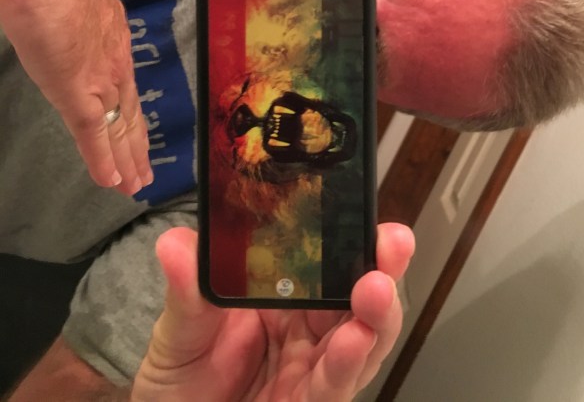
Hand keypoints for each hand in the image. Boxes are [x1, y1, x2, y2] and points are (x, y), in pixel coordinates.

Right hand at [0, 0, 151, 193]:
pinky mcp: (79, 88)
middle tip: (142, 175)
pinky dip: (103, 160)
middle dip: (134, 147)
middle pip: (127, 113)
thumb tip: (52, 25)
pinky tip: (111, 182)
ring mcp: (99, 76)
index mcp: (109, 40)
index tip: (137, 138)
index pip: (124, 89)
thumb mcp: (60, 2)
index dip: (129, 117)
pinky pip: (92, 133)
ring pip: (117, 129)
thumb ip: (63, 22)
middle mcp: (113, 61)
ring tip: (132, 185)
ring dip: (125, 160)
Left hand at [132, 224, 414, 401]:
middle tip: (392, 243)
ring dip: (375, 316)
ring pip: (361, 341)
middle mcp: (307, 330)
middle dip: (380, 268)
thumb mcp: (180, 327)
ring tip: (375, 290)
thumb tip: (177, 244)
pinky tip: (355, 340)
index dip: (353, 238)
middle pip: (357, 296)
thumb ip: (187, 290)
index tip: (368, 214)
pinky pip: (333, 387)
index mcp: (284, 295)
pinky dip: (347, 364)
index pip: (327, 262)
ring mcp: (312, 369)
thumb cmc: (180, 377)